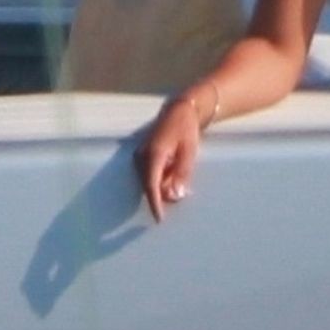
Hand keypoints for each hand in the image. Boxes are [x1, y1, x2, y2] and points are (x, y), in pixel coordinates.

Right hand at [134, 97, 202, 222]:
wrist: (180, 110)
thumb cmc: (187, 129)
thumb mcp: (190, 151)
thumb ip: (182, 174)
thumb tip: (175, 196)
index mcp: (154, 154)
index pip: (151, 186)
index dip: (155, 204)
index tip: (160, 219)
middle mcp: (142, 156)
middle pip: (150, 185)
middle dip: (163, 194)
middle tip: (183, 192)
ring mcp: (140, 156)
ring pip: (150, 181)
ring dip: (164, 184)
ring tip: (180, 170)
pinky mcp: (142, 156)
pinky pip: (151, 174)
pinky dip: (162, 177)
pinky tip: (174, 169)